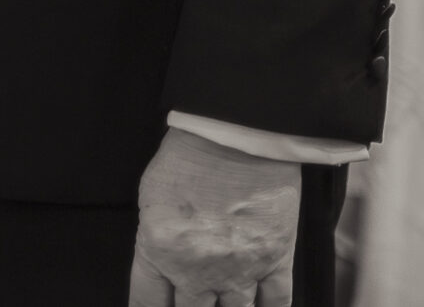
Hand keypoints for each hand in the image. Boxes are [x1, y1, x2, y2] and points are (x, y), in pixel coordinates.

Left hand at [128, 126, 300, 305]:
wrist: (238, 134)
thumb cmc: (192, 155)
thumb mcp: (153, 197)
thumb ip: (157, 239)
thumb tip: (162, 264)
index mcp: (159, 249)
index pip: (147, 303)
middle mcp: (197, 269)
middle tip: (194, 299)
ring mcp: (239, 269)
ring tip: (222, 301)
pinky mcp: (275, 261)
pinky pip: (275, 303)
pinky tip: (258, 306)